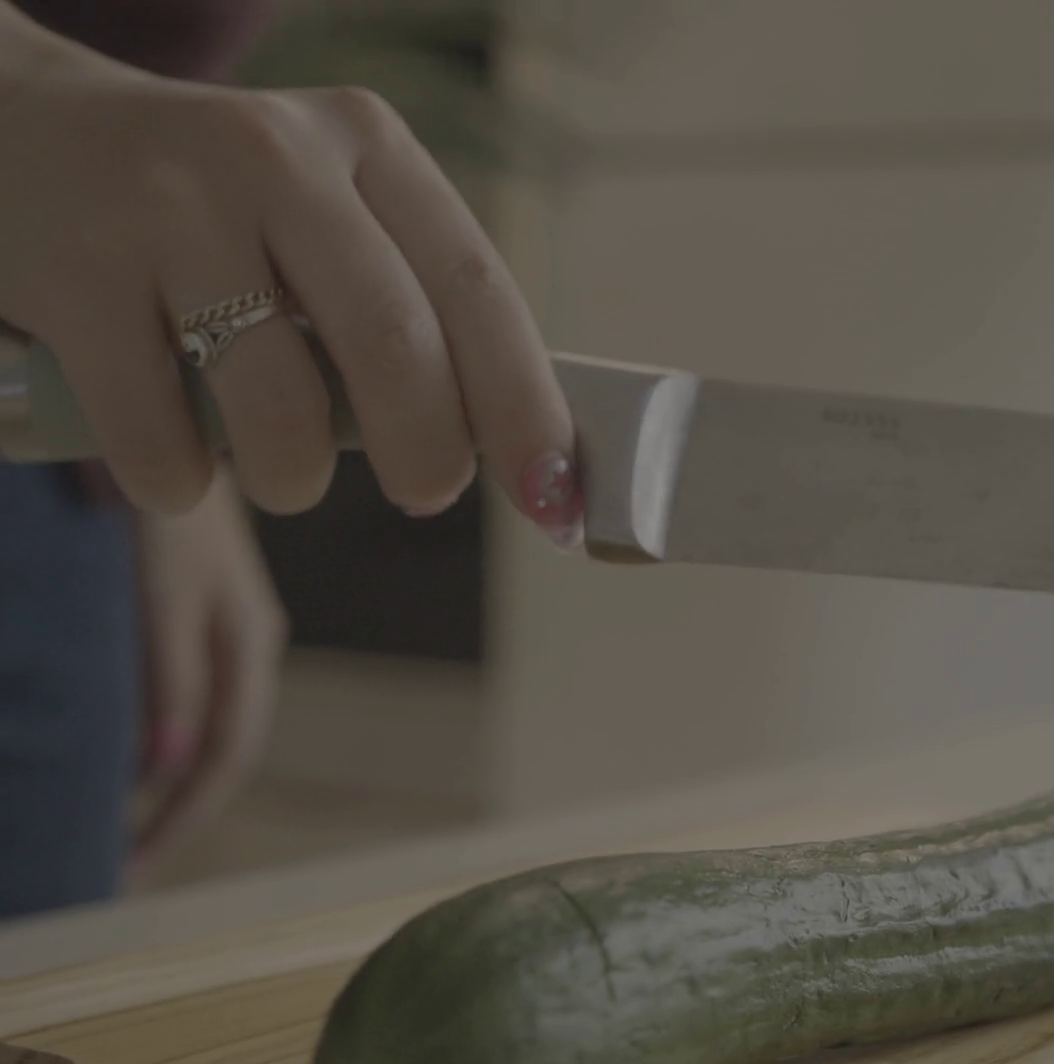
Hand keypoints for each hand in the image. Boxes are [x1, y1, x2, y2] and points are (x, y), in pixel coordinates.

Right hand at [0, 9, 581, 545]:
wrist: (12, 136)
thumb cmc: (211, 217)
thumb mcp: (322, 214)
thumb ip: (411, 306)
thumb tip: (527, 459)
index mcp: (365, 145)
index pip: (477, 286)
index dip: (527, 404)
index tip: (557, 497)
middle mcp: (275, 157)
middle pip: (395, 346)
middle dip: (427, 453)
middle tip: (424, 493)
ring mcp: (168, 208)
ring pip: (279, 410)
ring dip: (293, 481)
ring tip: (280, 473)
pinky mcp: (72, 273)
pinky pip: (162, 441)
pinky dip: (179, 483)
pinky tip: (170, 451)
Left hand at [129, 471, 287, 875]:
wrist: (186, 405)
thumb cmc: (171, 496)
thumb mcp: (165, 588)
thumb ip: (170, 672)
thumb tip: (163, 768)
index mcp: (249, 643)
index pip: (225, 755)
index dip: (182, 816)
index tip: (128, 869)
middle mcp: (243, 641)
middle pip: (219, 749)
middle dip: (173, 814)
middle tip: (117, 868)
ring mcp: (223, 624)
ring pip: (203, 724)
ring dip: (162, 779)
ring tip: (113, 821)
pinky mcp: (196, 606)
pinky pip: (184, 693)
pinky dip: (153, 734)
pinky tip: (119, 745)